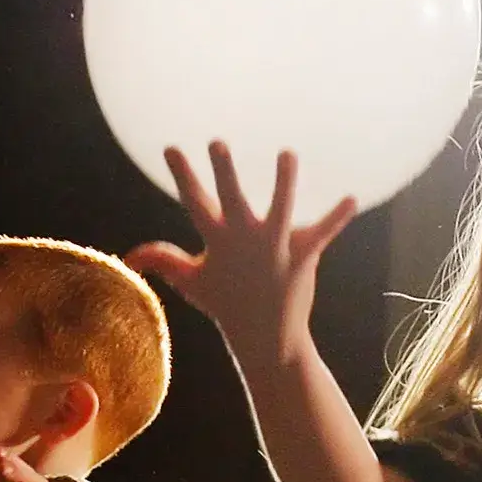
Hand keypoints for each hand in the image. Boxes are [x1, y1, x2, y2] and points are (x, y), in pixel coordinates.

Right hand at [125, 141, 355, 370]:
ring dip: (284, 182)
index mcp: (217, 241)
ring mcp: (275, 249)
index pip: (195, 202)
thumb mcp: (191, 282)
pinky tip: (353, 198)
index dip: (182, 174)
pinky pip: (322, 232)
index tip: (171, 147)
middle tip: (218, 143)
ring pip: (280, 209)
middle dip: (225, 171)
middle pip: (232, 199)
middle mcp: (244, 241)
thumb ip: (162, 260)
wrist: (266, 338)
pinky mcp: (302, 256)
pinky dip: (337, 217)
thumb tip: (129, 256)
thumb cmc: (226, 305)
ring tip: (287, 154)